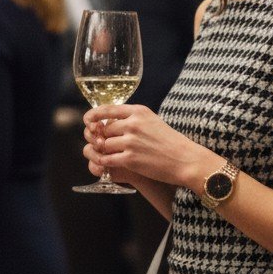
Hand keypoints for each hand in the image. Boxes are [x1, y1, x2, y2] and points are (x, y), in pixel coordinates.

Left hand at [83, 104, 212, 189]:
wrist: (185, 159)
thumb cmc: (170, 141)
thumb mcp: (152, 121)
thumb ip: (133, 119)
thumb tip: (110, 122)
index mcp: (138, 111)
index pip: (107, 109)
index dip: (93, 115)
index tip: (87, 121)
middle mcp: (133, 124)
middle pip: (104, 129)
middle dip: (103, 138)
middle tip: (106, 145)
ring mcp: (131, 141)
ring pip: (104, 144)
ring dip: (104, 151)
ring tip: (111, 155)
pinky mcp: (130, 159)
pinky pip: (107, 159)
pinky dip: (105, 162)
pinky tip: (109, 164)